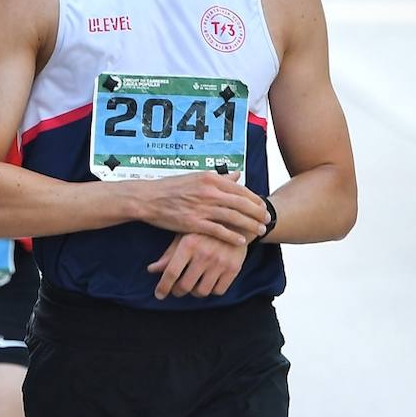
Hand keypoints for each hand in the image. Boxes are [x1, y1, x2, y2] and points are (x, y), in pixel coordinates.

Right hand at [132, 171, 267, 245]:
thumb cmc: (171, 187)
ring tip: (260, 231)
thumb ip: (218, 177)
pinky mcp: (193, 223)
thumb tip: (236, 174)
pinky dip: (232, 236)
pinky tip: (241, 241)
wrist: (148, 199)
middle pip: (241, 203)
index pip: (240, 189)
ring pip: (233, 217)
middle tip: (267, 220)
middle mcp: (208, 192)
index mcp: (210, 179)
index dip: (254, 199)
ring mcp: (201, 208)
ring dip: (249, 225)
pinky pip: (218, 231)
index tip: (263, 206)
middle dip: (257, 213)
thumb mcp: (195, 177)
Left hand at [146, 233, 246, 298]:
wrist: (235, 222)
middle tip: (177, 289)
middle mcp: (204, 254)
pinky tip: (208, 281)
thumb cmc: (203, 230)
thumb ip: (169, 255)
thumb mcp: (184, 237)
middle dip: (178, 291)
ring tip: (194, 284)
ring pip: (202, 291)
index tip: (159, 295)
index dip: (163, 287)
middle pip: (185, 286)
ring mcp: (220, 262)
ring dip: (195, 292)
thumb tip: (151, 270)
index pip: (172, 273)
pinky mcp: (234, 268)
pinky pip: (218, 291)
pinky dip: (211, 290)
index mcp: (188, 244)